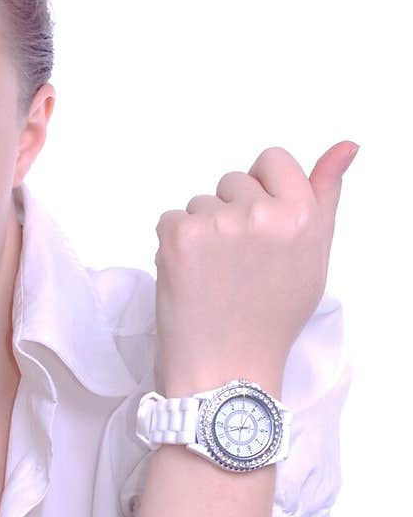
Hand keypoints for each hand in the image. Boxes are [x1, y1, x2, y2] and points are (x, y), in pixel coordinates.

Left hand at [152, 140, 357, 395]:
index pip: (272, 160)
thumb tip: (345, 147)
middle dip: (232, 213)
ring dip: (203, 231)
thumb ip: (326, 197)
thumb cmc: (271, 318)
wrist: (226, 370)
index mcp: (302, 215)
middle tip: (237, 264)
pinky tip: (191, 278)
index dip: (262, 191)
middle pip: (234, 180)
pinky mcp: (179, 236)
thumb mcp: (313, 257)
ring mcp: (217, 223)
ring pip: (201, 202)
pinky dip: (175, 244)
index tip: (259, 228)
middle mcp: (262, 213)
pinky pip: (171, 219)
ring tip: (215, 276)